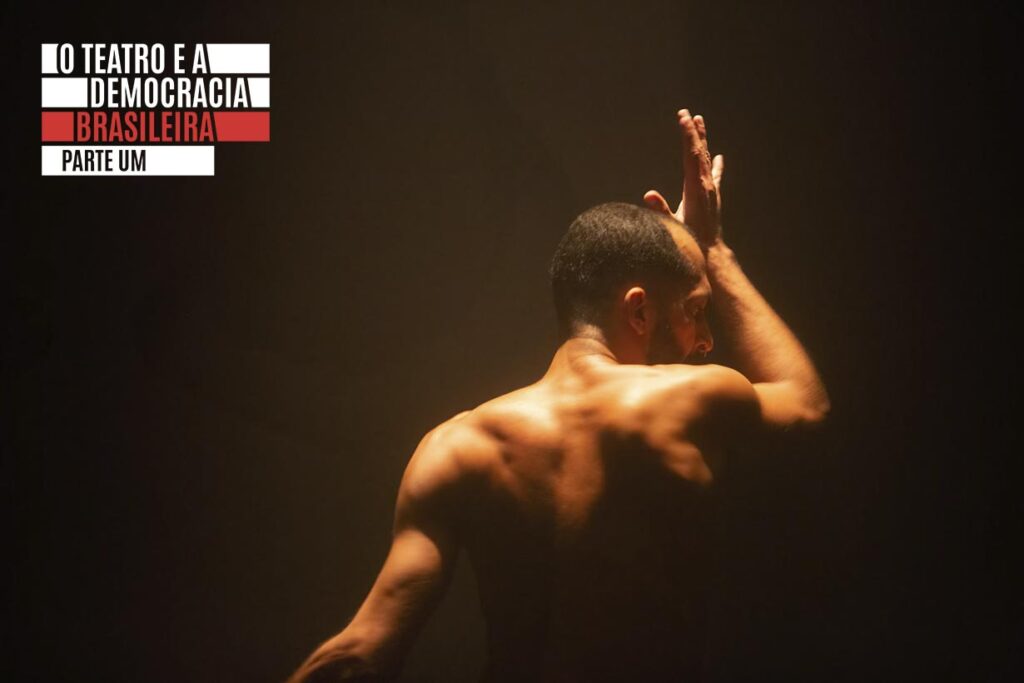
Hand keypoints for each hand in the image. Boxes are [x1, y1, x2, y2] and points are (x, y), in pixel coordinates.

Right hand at [643, 109, 723, 245]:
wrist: (711, 253)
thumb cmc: (690, 240)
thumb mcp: (672, 224)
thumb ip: (661, 209)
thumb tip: (648, 194)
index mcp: (696, 187)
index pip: (691, 155)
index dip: (687, 135)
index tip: (683, 118)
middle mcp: (706, 185)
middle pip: (699, 152)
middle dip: (693, 132)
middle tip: (688, 114)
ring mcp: (712, 189)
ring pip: (706, 159)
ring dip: (702, 141)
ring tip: (700, 123)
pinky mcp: (713, 196)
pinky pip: (715, 175)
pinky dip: (715, 163)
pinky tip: (718, 157)